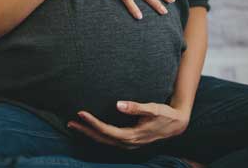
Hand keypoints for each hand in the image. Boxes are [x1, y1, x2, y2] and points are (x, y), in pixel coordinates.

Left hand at [68, 101, 188, 148]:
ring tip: (75, 126)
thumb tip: (118, 104)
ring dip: (89, 133)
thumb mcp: (153, 109)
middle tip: (70, 122)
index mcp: (132, 136)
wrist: (177, 125)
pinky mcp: (129, 141)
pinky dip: (97, 135)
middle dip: (85, 130)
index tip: (81, 113)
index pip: (106, 130)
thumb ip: (136, 107)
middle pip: (101, 138)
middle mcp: (128, 143)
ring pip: (103, 141)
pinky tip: (91, 129)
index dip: (93, 123)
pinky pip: (108, 140)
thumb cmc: (166, 115)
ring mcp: (128, 144)